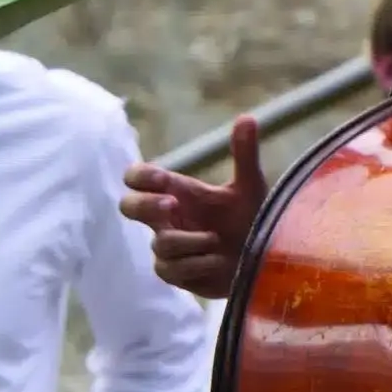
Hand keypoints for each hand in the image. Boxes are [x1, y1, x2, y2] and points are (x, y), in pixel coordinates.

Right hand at [120, 115, 267, 296]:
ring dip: (190, 241)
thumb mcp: (250, 187)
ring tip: (217, 241)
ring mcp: (169, 247)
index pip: (138, 178)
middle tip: (173, 205)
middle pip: (128, 206)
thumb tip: (247, 117)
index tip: (163, 179)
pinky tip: (218, 261)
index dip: (140, 176)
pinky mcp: (176, 273)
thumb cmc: (251, 222)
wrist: (263, 262)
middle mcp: (168, 218)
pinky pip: (170, 269)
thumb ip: (245, 154)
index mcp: (178, 192)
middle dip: (145, 204)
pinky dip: (197, 264)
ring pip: (159, 243)